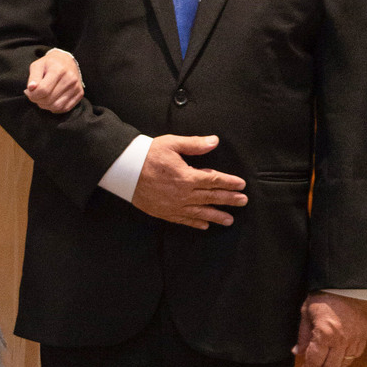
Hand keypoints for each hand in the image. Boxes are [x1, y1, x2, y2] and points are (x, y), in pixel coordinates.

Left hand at [25, 49, 83, 113]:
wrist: (66, 61)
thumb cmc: (49, 64)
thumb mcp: (37, 66)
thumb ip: (33, 77)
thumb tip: (30, 89)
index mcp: (58, 69)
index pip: (43, 90)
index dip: (32, 95)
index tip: (28, 92)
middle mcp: (70, 78)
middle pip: (49, 100)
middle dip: (37, 100)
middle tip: (34, 95)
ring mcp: (76, 87)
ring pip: (56, 106)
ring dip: (45, 106)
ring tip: (41, 98)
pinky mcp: (80, 94)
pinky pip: (64, 108)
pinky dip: (55, 108)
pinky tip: (50, 100)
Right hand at [131, 135, 247, 229]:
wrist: (124, 170)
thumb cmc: (148, 155)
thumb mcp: (172, 144)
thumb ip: (194, 144)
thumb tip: (214, 141)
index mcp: (187, 176)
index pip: (214, 180)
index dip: (229, 182)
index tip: (241, 185)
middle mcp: (183, 194)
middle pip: (211, 198)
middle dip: (229, 200)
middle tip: (243, 202)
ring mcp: (174, 205)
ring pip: (200, 213)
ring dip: (216, 216)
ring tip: (229, 220)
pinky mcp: (164, 212)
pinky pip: (183, 220)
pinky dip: (195, 223)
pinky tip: (204, 225)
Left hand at [294, 293, 366, 366]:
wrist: (347, 284)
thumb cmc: (323, 297)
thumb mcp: (306, 314)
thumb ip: (303, 336)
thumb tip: (298, 353)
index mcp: (325, 334)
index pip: (314, 362)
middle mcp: (341, 340)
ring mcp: (354, 339)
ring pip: (343, 364)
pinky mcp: (363, 336)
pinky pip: (354, 355)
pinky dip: (344, 361)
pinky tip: (337, 361)